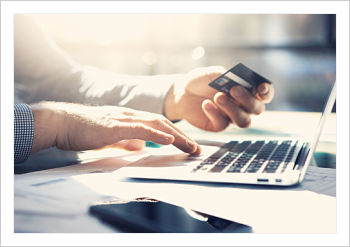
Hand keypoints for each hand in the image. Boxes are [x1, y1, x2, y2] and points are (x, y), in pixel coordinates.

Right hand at [30, 102, 200, 154]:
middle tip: (197, 148)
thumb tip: (141, 147)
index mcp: (130, 119)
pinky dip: (156, 134)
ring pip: (155, 124)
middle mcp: (130, 116)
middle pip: (162, 123)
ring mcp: (123, 119)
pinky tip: (169, 140)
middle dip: (182, 136)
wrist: (63, 122)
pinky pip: (139, 129)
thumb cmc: (84, 130)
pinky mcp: (114, 126)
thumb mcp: (111, 138)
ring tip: (190, 146)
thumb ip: (126, 141)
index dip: (175, 134)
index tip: (188, 145)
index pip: (158, 125)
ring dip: (175, 136)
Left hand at [164, 66, 273, 130]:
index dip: (267, 92)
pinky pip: (223, 124)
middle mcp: (243, 106)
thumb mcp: (213, 73)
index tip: (261, 88)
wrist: (182, 92)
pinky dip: (215, 113)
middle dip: (247, 99)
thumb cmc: (201, 81)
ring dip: (232, 109)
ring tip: (218, 97)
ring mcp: (232, 117)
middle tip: (233, 90)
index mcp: (247, 90)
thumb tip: (237, 82)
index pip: (265, 94)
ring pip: (243, 121)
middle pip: (257, 109)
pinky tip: (205, 104)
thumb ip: (227, 77)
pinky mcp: (219, 125)